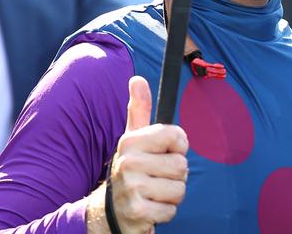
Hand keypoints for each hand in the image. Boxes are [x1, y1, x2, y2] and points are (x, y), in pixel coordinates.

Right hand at [110, 76, 188, 233]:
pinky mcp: (137, 212)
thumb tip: (137, 79)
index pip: (177, 136)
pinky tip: (150, 207)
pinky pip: (171, 211)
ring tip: (154, 192)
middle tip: (157, 176)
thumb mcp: (133, 138)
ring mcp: (132, 187)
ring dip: (171, 195)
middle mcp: (128, 162)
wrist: (109, 210)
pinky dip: (165, 212)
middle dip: (175, 175)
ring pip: (179, 189)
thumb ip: (139, 109)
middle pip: (181, 165)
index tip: (164, 152)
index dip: (177, 147)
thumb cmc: (131, 169)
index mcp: (131, 141)